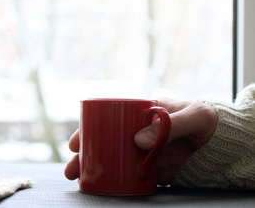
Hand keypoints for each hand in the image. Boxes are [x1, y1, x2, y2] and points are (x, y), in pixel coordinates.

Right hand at [64, 99, 217, 183]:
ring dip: (95, 168)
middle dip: (85, 155)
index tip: (75, 142)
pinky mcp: (153, 167)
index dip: (88, 130)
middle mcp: (137, 131)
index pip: (107, 119)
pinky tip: (103, 186)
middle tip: (72, 168)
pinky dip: (115, 180)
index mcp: (140, 112)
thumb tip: (137, 141)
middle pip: (104, 141)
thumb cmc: (208, 121)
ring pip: (113, 158)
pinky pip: (130, 173)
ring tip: (80, 179)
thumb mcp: (193, 117)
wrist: (226, 143)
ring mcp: (144, 150)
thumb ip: (169, 126)